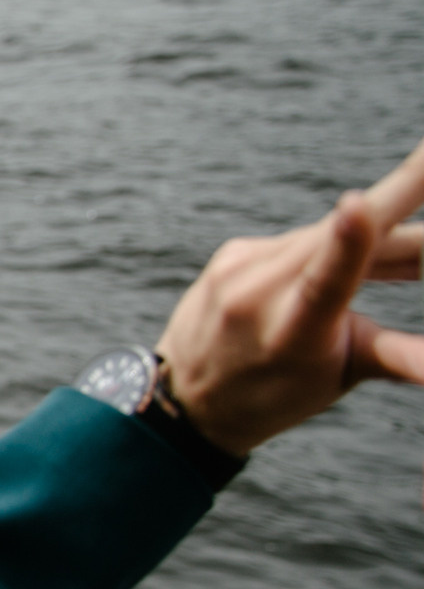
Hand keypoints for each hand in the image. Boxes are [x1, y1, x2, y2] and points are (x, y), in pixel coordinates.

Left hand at [154, 137, 423, 456]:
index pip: (322, 286)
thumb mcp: (340, 377)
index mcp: (288, 334)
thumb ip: (395, 355)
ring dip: (383, 227)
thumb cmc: (276, 393)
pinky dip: (339, 238)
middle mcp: (255, 294)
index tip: (357, 204)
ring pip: (328, 233)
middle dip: (403, 195)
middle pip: (341, 236)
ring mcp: (239, 266)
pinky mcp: (233, 251)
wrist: (186, 394)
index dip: (345, 245)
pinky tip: (368, 227)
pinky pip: (301, 237)